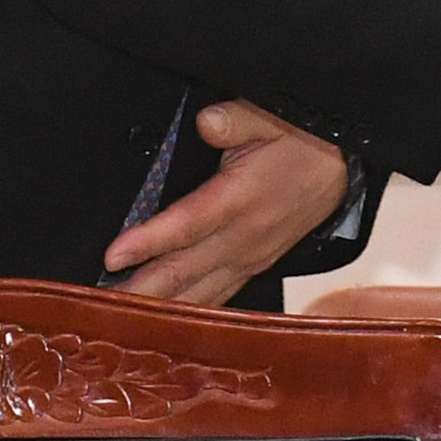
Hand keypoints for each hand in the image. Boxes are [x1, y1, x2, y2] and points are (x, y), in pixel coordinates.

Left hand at [104, 100, 350, 305]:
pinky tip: (160, 324)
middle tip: (95, 308)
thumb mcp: (273, 116)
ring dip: (157, 310)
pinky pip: (216, 298)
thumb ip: (237, 119)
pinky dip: (187, 314)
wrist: (344, 167)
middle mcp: (244, 237)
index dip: (149, 242)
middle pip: (183, 271)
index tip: (113, 255)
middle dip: (137, 291)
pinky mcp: (254, 267)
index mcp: (243, 198)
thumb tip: (207, 121)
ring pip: (197, 294)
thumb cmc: (304, 141)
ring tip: (115, 322)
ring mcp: (249, 258)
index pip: (187, 224)